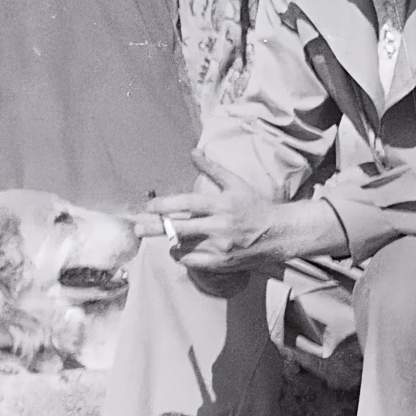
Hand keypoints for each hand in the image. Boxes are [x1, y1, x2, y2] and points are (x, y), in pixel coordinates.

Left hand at [147, 153, 341, 282]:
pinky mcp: (221, 263)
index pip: (187, 204)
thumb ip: (213, 168)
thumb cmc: (255, 205)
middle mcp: (220, 226)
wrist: (278, 233)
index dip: (165, 205)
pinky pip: (191, 262)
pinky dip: (182, 255)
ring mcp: (220, 247)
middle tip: (137, 228)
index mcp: (222, 204)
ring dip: (170, 241)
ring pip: (183, 247)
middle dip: (155, 228)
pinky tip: (180, 249)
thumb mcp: (236, 183)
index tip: (150, 206)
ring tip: (165, 236)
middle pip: (179, 228)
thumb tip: (193, 152)